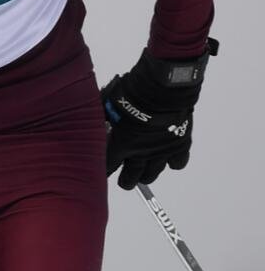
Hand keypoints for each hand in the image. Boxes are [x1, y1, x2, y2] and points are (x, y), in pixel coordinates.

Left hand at [103, 39, 216, 189]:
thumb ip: (99, 117)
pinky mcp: (180, 144)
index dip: (105, 170)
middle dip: (126, 180)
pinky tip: (169, 160)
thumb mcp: (105, 105)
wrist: (161, 89)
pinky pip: (178, 163)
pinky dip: (173, 162)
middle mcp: (141, 153)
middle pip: (131, 177)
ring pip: (153, 174)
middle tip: (125, 181)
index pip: (109, 166)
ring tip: (143, 175)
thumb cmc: (131, 94)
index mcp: (121, 145)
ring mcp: (161, 151)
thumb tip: (89, 119)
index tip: (102, 172)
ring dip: (146, 175)